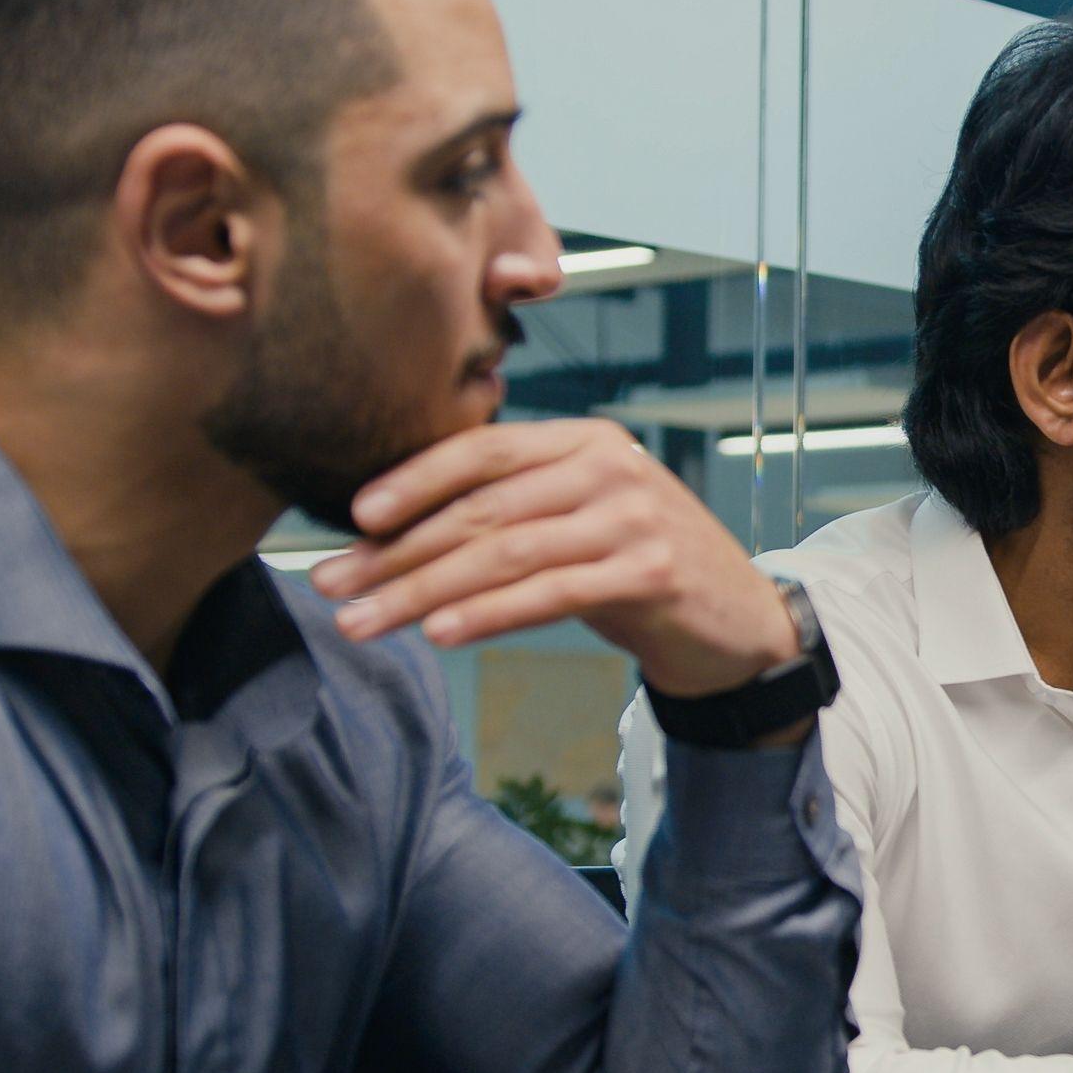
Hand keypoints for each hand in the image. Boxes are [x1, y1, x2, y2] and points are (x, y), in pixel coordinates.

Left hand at [310, 419, 798, 699]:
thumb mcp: (580, 520)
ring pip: (503, 554)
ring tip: (363, 621)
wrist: (739, 623)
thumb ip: (514, 508)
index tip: (352, 520)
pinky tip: (439, 632)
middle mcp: (609, 468)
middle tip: (332, 586)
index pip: (482, 449)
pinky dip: (487, 613)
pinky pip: (549, 593)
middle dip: (395, 552)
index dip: (412, 481)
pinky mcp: (650, 573)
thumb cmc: (639, 570)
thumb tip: (395, 532)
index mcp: (584, 440)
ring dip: (421, 592)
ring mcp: (633, 518)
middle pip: (481, 510)